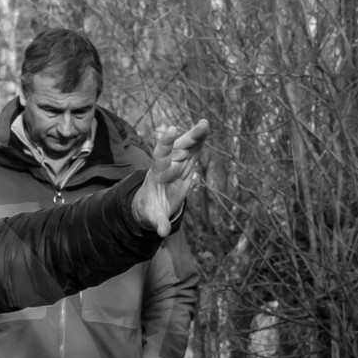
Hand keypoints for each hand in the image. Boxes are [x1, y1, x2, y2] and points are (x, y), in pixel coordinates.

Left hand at [134, 119, 209, 236]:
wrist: (151, 204)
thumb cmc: (150, 209)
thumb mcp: (152, 218)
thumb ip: (158, 222)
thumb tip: (162, 233)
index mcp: (157, 174)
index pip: (160, 156)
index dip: (165, 143)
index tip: (171, 130)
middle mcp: (167, 164)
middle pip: (178, 148)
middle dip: (188, 137)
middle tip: (202, 125)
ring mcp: (177, 163)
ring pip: (187, 146)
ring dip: (196, 135)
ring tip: (205, 124)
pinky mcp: (185, 164)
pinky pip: (193, 151)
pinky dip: (200, 141)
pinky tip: (206, 129)